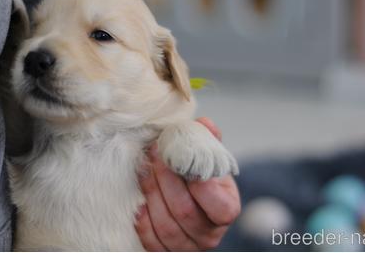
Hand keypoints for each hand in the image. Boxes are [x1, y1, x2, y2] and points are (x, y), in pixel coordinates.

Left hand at [135, 117, 240, 250]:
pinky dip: (143, 221)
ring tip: (144, 169)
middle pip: (185, 212)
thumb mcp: (210, 160)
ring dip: (151, 195)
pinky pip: (152, 242)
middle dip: (166, 180)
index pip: (220, 207)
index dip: (201, 185)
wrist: (190, 201)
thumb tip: (204, 123)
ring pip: (166, 227)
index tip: (182, 158)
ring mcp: (188, 246)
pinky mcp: (166, 251)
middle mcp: (209, 234)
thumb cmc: (201, 179)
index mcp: (226, 210)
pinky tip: (138, 202)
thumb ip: (209, 142)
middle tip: (155, 153)